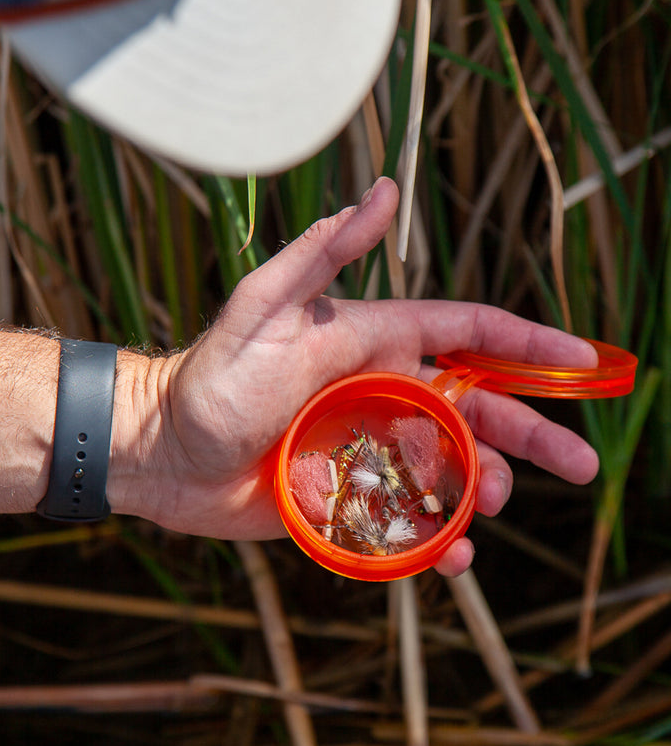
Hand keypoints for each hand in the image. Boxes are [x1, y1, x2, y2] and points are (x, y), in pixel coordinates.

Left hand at [119, 177, 598, 574]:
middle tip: (581, 468)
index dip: (529, 345)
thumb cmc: (209, 379)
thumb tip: (382, 191)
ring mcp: (369, 447)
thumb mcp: (263, 309)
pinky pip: (409, 518)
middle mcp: (382, 392)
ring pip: (451, 467)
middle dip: (533, 435)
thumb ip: (321, 255)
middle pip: (478, 410)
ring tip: (491, 506)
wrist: (161, 453)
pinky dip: (437, 537)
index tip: (584, 361)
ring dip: (486, 486)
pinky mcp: (350, 496)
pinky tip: (452, 554)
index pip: (469, 334)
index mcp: (374, 342)